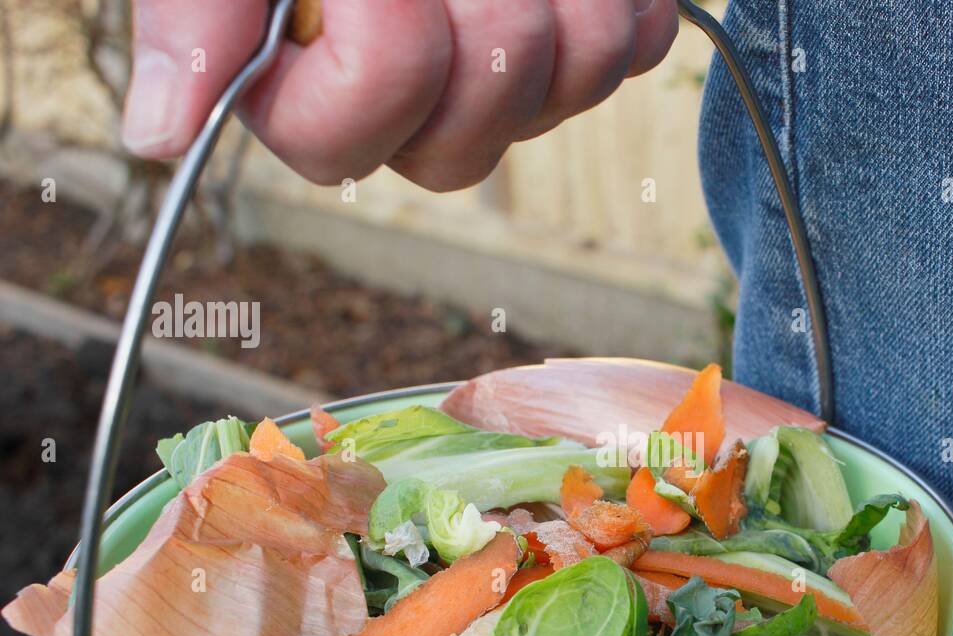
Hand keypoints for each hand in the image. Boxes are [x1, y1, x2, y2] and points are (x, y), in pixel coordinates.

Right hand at [121, 0, 676, 190]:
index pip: (340, 138)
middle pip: (463, 132)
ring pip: (558, 85)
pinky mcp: (595, 47)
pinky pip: (626, 49)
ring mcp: (515, 92)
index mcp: (317, 96)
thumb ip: (199, 12)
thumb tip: (159, 134)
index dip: (377, 42)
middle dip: (468, 13)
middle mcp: (419, 116)